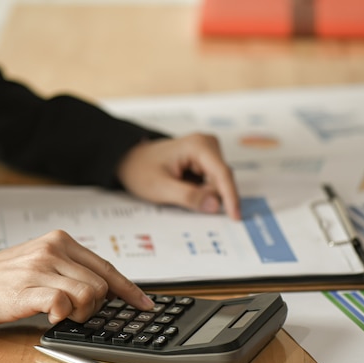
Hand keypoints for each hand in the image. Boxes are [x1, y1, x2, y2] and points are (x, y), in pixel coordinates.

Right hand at [0, 230, 153, 324]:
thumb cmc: (4, 277)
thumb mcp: (42, 261)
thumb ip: (71, 269)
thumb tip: (105, 290)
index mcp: (61, 241)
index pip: (107, 267)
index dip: (129, 290)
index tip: (144, 304)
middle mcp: (54, 249)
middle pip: (101, 285)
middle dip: (95, 307)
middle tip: (76, 312)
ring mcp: (41, 267)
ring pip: (88, 295)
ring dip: (80, 312)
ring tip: (60, 313)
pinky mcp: (28, 288)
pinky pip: (63, 304)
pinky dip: (61, 316)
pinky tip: (47, 315)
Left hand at [117, 133, 240, 219]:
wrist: (128, 160)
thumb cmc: (140, 170)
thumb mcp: (161, 188)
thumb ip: (189, 197)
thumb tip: (216, 205)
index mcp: (198, 146)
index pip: (223, 174)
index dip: (230, 197)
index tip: (235, 217)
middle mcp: (207, 144)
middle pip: (222, 180)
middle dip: (208, 195)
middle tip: (180, 195)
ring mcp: (207, 152)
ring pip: (218, 183)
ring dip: (203, 194)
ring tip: (177, 189)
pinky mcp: (205, 161)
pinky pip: (212, 182)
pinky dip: (201, 191)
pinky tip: (183, 187)